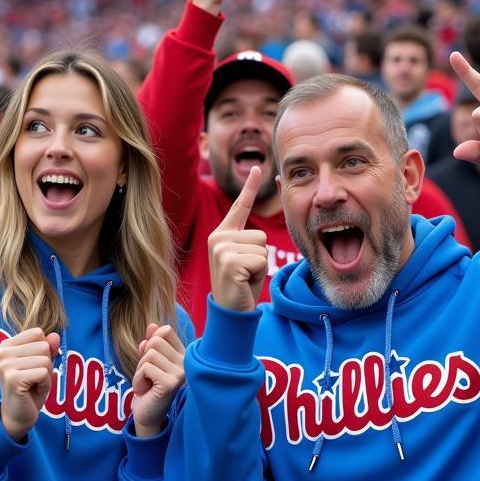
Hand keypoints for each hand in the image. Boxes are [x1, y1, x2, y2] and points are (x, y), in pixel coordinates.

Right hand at [0, 328, 59, 440]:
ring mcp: (5, 365)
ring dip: (46, 376)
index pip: (38, 333)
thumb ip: (48, 348)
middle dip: (46, 365)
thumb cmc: (30, 389)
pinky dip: (45, 385)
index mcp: (6, 345)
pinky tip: (33, 391)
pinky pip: (43, 373)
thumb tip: (55, 335)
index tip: (33, 367)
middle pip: (44, 346)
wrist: (18, 416)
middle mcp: (2, 352)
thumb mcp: (42, 365)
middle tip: (34, 380)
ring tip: (33, 385)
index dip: (44, 352)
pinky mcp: (12, 378)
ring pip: (45, 360)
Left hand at [131, 323, 185, 436]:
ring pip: (149, 355)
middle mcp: (186, 362)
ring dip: (140, 371)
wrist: (147, 413)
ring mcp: (181, 373)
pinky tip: (145, 390)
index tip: (151, 361)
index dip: (150, 341)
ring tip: (146, 383)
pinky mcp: (171, 383)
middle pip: (155, 342)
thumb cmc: (148, 386)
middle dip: (143, 358)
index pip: (166, 331)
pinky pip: (146, 368)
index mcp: (183, 354)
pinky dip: (138, 379)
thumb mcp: (148, 361)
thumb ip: (150, 343)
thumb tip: (152, 325)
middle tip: (147, 376)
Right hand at [208, 166, 267, 311]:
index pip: (239, 207)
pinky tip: (243, 282)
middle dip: (260, 256)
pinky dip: (257, 275)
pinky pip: (260, 261)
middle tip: (245, 272)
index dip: (250, 187)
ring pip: (261, 248)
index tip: (258, 168)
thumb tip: (259, 235)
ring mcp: (221, 249)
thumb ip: (248, 242)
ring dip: (259, 266)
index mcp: (221, 234)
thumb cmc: (240, 286)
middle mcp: (218, 238)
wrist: (230, 312)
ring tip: (244, 277)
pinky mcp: (229, 262)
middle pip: (260, 235)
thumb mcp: (244, 258)